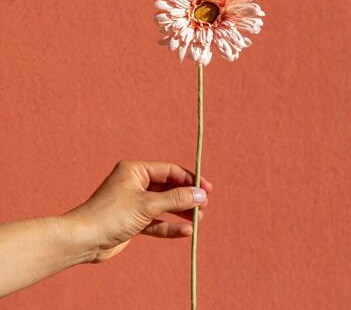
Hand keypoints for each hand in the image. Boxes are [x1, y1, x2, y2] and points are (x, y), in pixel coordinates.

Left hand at [63, 160, 211, 262]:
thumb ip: (176, 199)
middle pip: (168, 187)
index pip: (169, 171)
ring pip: (164, 204)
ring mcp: (134, 202)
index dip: (190, 179)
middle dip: (187, 196)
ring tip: (199, 219)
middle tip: (205, 205)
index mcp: (135, 170)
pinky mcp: (133, 220)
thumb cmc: (112, 215)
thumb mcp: (148, 204)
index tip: (207, 189)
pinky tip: (185, 231)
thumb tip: (201, 195)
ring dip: (181, 211)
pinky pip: (156, 221)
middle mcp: (135, 183)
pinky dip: (169, 226)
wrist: (83, 240)